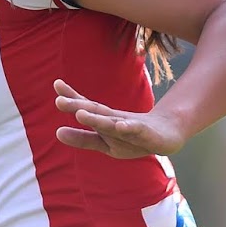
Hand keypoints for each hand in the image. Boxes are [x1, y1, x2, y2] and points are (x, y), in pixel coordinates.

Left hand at [54, 79, 186, 158]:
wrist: (168, 136)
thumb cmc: (133, 138)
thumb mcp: (105, 142)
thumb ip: (83, 139)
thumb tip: (57, 132)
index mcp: (105, 121)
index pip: (87, 107)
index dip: (72, 98)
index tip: (56, 84)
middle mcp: (116, 121)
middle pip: (95, 111)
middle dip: (78, 107)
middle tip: (59, 100)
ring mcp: (131, 127)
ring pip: (112, 122)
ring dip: (96, 118)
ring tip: (80, 114)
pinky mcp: (147, 134)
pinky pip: (136, 131)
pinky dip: (128, 128)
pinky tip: (119, 127)